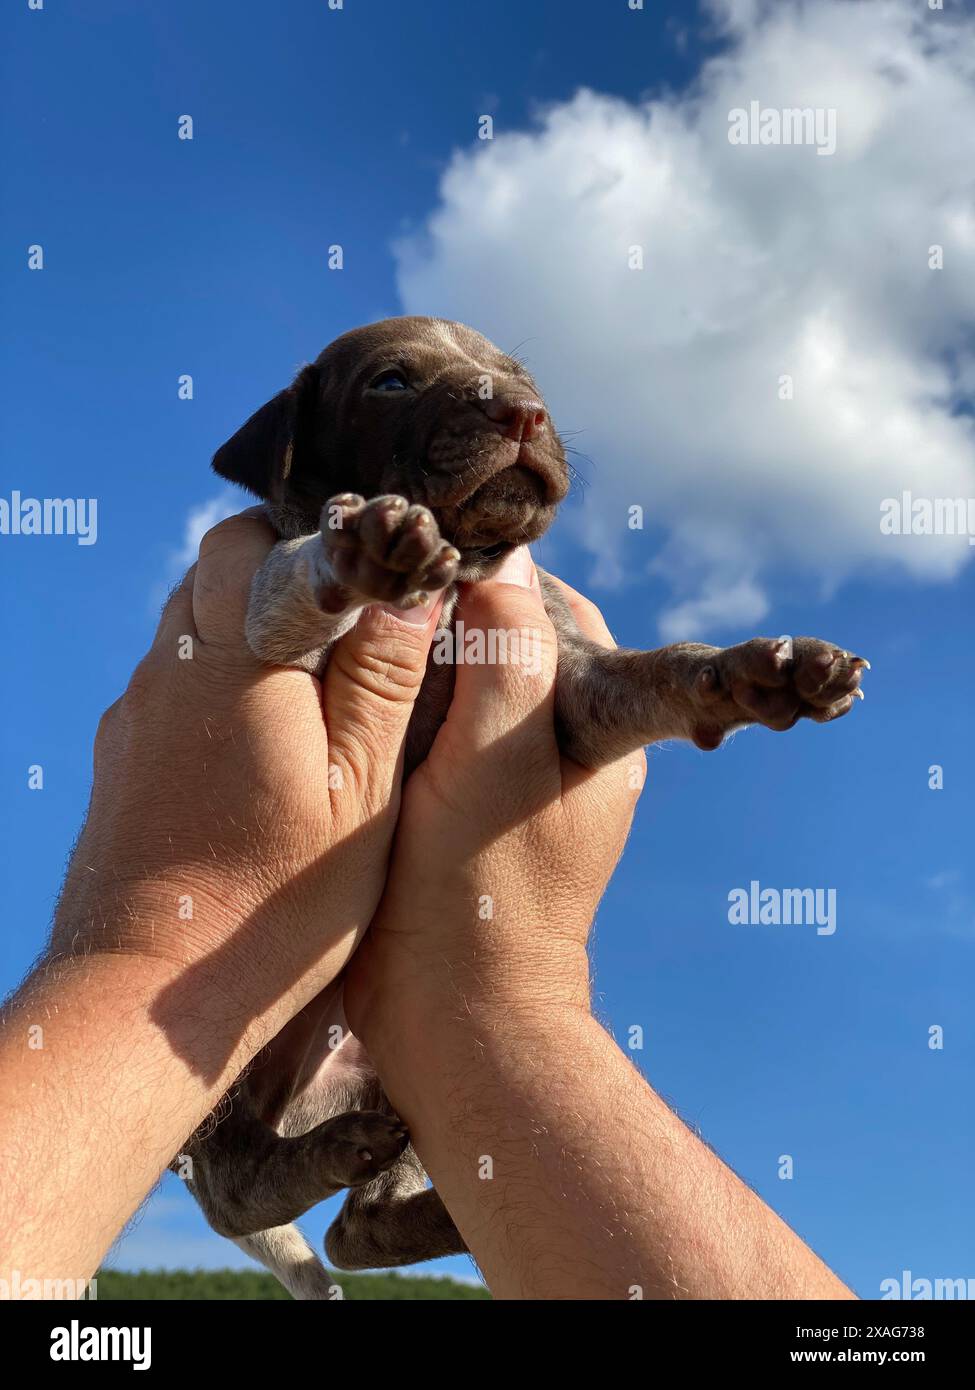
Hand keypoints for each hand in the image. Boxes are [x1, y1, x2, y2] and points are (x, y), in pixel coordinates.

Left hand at [52, 510, 445, 1073]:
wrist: (148, 997)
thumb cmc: (277, 903)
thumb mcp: (361, 794)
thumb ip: (384, 680)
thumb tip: (410, 586)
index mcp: (234, 665)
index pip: (251, 539)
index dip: (310, 535)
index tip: (368, 565)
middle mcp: (166, 673)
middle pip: (210, 573)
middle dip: (277, 575)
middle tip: (348, 625)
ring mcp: (132, 718)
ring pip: (185, 629)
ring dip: (245, 634)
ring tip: (312, 693)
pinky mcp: (118, 762)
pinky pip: (167, 689)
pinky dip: (213, 689)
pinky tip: (258, 751)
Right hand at [342, 552, 850, 1301]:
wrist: (453, 1023)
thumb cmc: (481, 893)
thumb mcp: (497, 759)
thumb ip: (507, 655)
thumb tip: (499, 561)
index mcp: (595, 727)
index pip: (558, 613)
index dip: (499, 575)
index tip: (431, 555)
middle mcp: (557, 748)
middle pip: (508, 641)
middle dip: (453, 610)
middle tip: (381, 588)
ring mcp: (504, 783)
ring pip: (464, 683)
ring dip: (418, 657)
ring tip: (357, 628)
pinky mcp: (455, 815)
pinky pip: (429, 732)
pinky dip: (397, 706)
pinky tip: (348, 694)